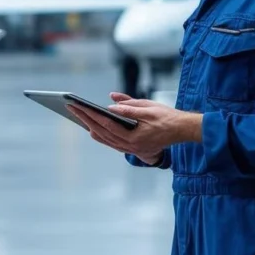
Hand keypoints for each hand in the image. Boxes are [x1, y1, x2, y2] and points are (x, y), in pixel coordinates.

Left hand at [67, 92, 202, 161]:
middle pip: (102, 132)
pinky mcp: (133, 148)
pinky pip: (112, 143)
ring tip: (78, 117)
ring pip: (105, 139)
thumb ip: (128, 107)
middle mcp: (130, 146)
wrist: (182, 130)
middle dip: (85, 119)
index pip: (106, 124)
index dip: (90, 115)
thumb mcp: (148, 107)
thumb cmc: (167, 117)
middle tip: (72, 108)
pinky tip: (92, 128)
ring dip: (91, 128)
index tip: (77, 106)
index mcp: (134, 137)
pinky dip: (101, 135)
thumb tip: (110, 106)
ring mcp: (131, 149)